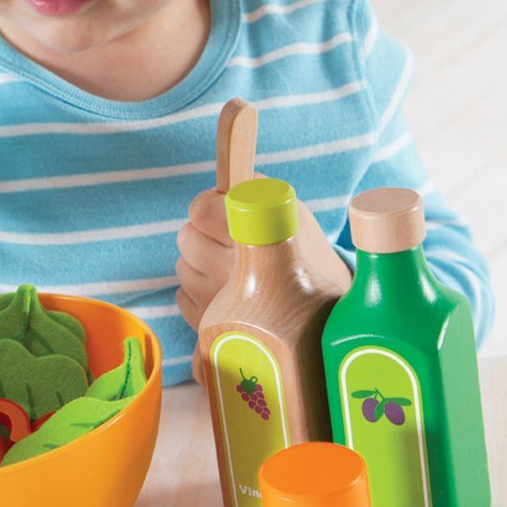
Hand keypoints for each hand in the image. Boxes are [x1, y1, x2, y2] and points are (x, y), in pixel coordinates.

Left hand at [175, 179, 352, 380]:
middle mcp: (229, 276)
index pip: (200, 211)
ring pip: (182, 266)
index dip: (209, 205)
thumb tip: (222, 180)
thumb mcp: (290, 210)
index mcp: (252, 242)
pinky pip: (182, 294)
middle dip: (204, 233)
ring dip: (201, 261)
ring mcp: (215, 305)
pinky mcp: (205, 327)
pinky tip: (227, 291)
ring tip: (233, 267)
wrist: (325, 316)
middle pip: (186, 237)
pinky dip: (199, 288)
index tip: (225, 210)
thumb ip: (253, 188)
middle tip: (230, 239)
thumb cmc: (303, 253)